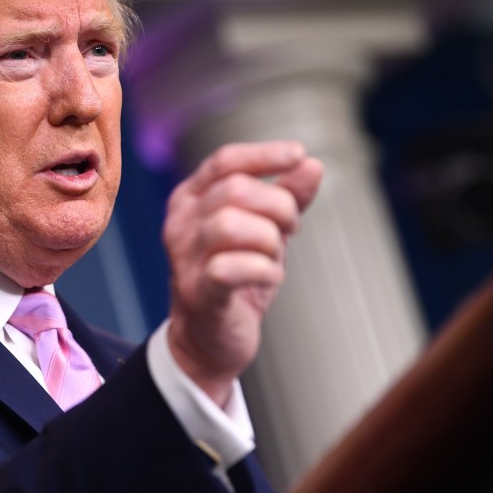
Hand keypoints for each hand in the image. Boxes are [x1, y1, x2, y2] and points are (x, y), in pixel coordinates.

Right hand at [163, 140, 322, 405]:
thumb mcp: (264, 229)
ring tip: (275, 256)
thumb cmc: (236, 276)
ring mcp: (183, 257)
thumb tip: (312, 165)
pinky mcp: (197, 291)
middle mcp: (180, 222)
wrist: (209, 338)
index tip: (298, 154)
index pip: (225, 162)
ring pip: (230, 224)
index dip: (263, 154)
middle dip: (279, 205)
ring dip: (269, 238)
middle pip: (235, 189)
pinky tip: (270, 275)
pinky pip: (229, 268)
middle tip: (291, 228)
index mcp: (192, 199)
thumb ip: (286, 196)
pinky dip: (262, 269)